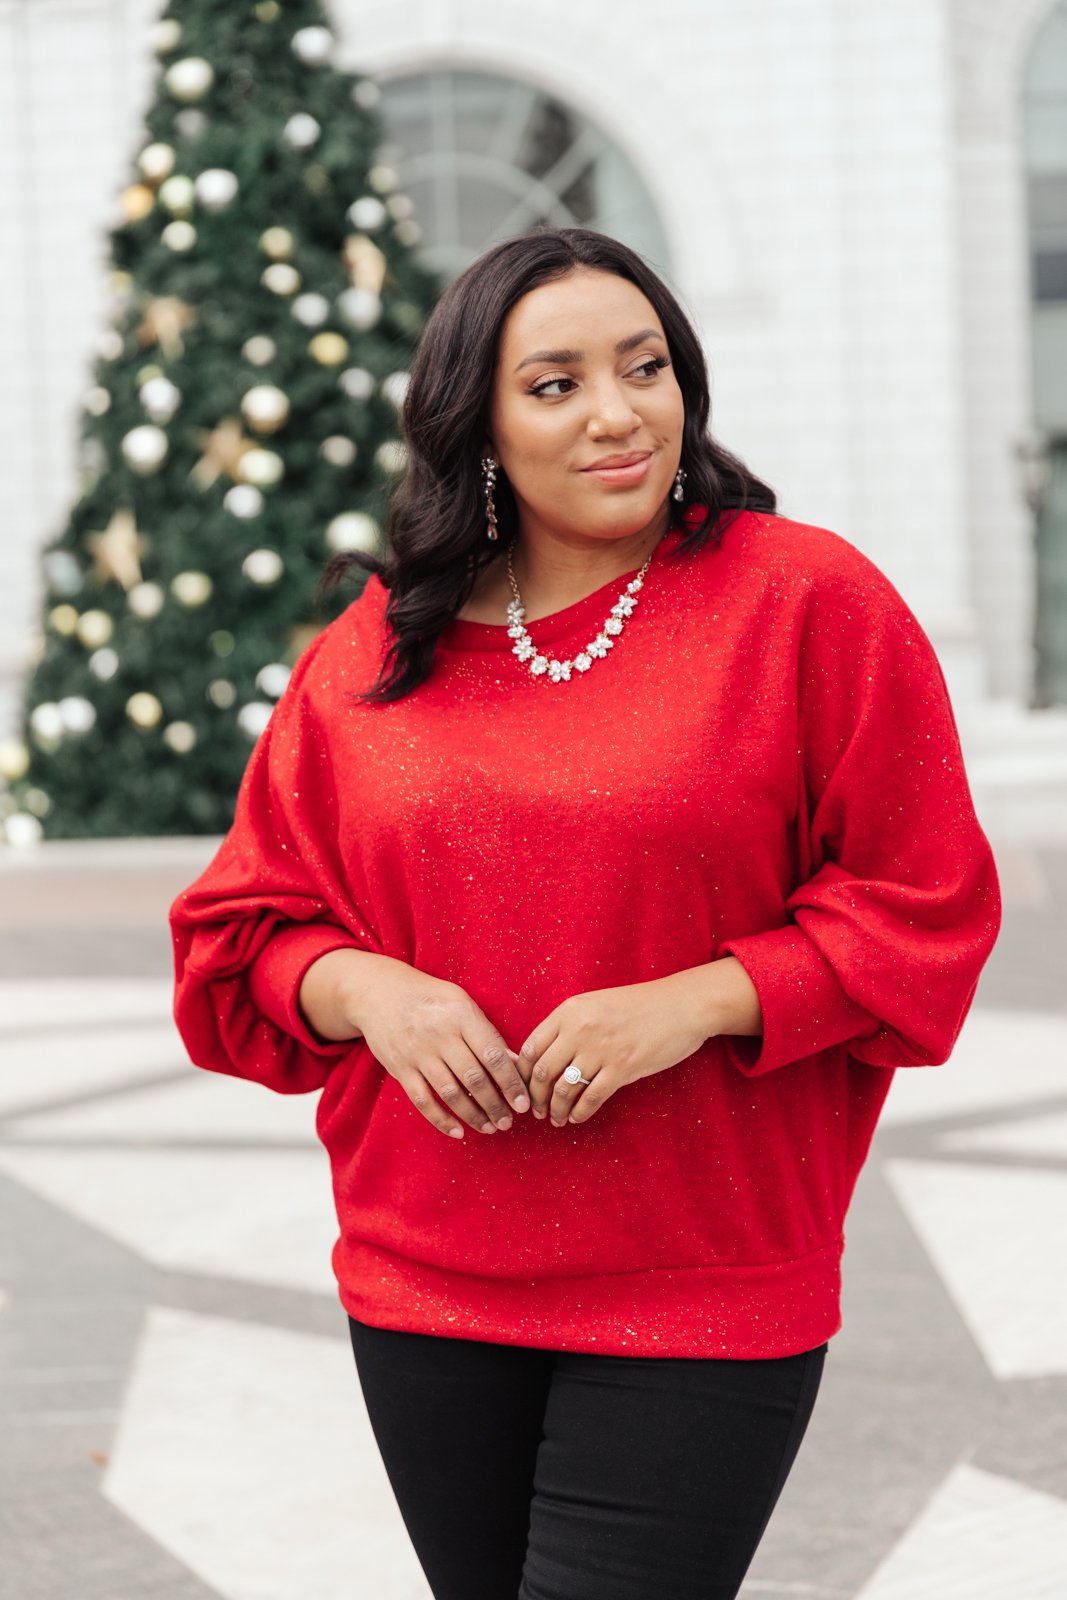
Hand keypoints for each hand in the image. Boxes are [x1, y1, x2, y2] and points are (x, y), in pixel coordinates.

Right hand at [314, 953, 529, 1139]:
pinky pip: (423, 1101)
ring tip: (490, 1128)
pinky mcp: (400, 1069)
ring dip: (473, 1116)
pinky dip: (441, 1120)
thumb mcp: (462, 1003)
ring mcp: (418, 1054)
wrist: (379, 993)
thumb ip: (488, 1033)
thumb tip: (516, 1064)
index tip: (524, 1104)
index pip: (492, 1055)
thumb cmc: (430, 998)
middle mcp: (440, 1035)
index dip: (510, 1083)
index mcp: (461, 1016)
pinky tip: (458, 1131)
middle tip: (508, 1122)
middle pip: (473, 1079)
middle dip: (495, 1105)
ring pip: (450, 1093)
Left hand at [519, 974, 713, 1126]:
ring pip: (564, 1089)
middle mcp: (580, 1029)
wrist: (680, 1005)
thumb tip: (544, 1056)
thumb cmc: (638, 1006)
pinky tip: (577, 1118)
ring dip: (556, 1109)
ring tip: (556, 1119)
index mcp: (569, 1011)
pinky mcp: (622, 1068)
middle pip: (542, 1072)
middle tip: (536, 1111)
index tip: (523, 1088)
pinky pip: (591, 1098)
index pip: (531, 1048)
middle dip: (535, 1097)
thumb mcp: (595, 1004)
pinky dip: (580, 1113)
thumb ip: (569, 1025)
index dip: (522, 1074)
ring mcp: (601, 1049)